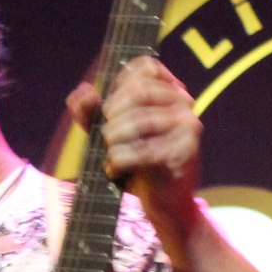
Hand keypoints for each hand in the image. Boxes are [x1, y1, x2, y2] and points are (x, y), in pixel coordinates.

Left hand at [67, 55, 201, 229]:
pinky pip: (142, 152)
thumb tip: (84, 92)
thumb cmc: (139, 164)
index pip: (146, 67)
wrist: (166, 204)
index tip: (109, 109)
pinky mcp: (182, 156)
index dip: (118, 84)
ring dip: (113, 139)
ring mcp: (187, 129)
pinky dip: (119, 161)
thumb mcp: (111, 133)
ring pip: (140, 120)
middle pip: (140, 92)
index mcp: (172, 91)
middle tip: (104, 136)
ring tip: (108, 154)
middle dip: (111, 113)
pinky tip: (113, 170)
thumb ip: (92, 112)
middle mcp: (185, 105)